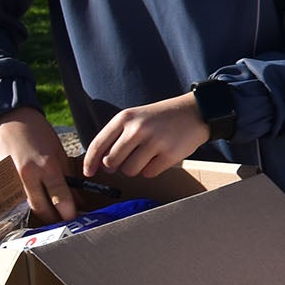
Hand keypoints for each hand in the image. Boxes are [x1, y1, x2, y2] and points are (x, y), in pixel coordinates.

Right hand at [0, 106, 74, 220]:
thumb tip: (77, 200)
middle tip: (59, 221)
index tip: (72, 218)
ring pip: (21, 206)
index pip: (60, 197)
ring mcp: (7, 178)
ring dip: (33, 212)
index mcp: (46, 166)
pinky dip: (16, 203)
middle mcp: (26, 175)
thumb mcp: (58, 152)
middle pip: (40, 207)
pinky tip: (23, 203)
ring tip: (44, 214)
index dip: (68, 212)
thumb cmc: (38, 134)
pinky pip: (6, 197)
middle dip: (51, 218)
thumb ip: (67, 177)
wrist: (8, 119)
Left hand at [81, 93, 210, 180]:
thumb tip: (102, 165)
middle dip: (116, 166)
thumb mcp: (136, 118)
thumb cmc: (161, 118)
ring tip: (147, 156)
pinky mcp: (170, 154)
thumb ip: (117, 137)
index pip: (98, 145)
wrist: (195, 111)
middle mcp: (138, 129)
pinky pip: (149, 173)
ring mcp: (155, 142)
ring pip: (129, 170)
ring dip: (135, 168)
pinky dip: (152, 169)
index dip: (90, 162)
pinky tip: (160, 156)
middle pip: (111, 162)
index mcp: (125, 118)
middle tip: (128, 159)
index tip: (88, 173)